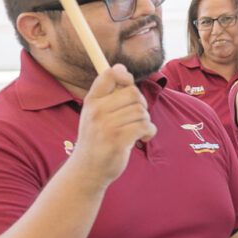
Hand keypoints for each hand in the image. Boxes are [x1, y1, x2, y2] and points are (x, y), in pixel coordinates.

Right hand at [71, 65, 155, 186]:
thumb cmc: (97, 139)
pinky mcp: (118, 140)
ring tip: (138, 130)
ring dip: (145, 121)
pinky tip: (143, 138)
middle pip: (133, 93)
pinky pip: (145, 126)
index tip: (128, 83)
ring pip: (141, 111)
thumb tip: (121, 66)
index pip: (108, 75)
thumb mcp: (95, 113)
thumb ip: (108, 93)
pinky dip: (150, 132)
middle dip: (141, 104)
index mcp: (91, 101)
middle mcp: (96, 111)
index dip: (124, 75)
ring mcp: (106, 126)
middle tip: (136, 116)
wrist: (88, 170)